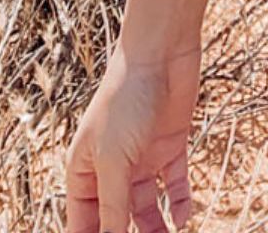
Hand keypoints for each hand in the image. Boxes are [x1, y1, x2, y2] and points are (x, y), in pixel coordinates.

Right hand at [65, 38, 201, 231]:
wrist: (161, 52)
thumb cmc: (126, 98)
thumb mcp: (113, 158)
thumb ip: (112, 204)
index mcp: (84, 172)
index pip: (83, 224)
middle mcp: (111, 169)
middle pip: (116, 219)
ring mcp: (142, 158)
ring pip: (146, 208)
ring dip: (156, 229)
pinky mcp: (171, 146)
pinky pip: (174, 185)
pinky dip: (180, 204)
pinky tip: (184, 218)